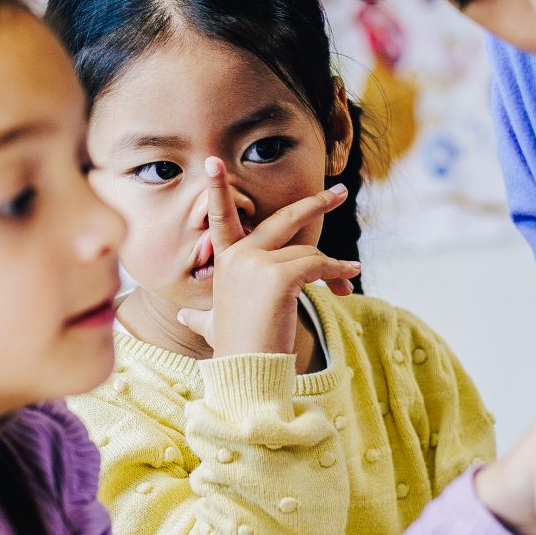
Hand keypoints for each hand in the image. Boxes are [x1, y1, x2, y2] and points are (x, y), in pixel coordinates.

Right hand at [173, 159, 360, 356]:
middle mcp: (238, 257)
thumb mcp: (212, 327)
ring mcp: (256, 264)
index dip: (215, 190)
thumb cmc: (234, 351)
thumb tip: (185, 319)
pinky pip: (317, 264)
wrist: (246, 372)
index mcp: (224, 262)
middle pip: (282, 220)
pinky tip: (347, 280)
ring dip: (333, 263)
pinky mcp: (278, 276)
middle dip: (314, 204)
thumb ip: (200, 317)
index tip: (213, 162)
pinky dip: (336, 270)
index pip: (219, 219)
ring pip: (307, 252)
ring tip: (350, 271)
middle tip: (338, 192)